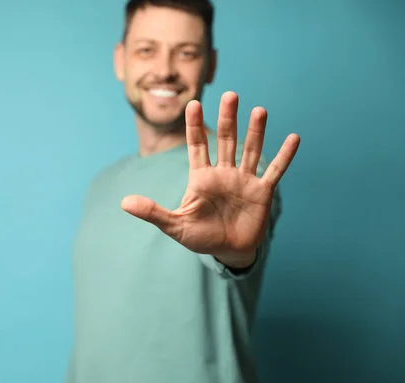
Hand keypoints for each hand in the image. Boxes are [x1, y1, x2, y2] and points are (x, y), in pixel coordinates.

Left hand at [121, 91, 299, 266]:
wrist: (227, 252)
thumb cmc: (200, 237)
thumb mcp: (174, 225)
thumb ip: (152, 212)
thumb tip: (123, 203)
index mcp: (201, 177)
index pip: (197, 145)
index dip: (194, 126)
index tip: (193, 104)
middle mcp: (224, 173)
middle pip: (226, 140)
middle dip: (228, 119)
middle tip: (230, 95)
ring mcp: (244, 180)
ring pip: (250, 150)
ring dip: (256, 132)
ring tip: (259, 110)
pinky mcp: (262, 192)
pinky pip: (275, 170)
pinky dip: (284, 156)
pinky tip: (294, 138)